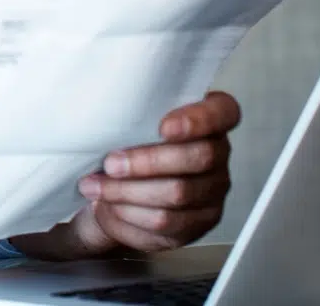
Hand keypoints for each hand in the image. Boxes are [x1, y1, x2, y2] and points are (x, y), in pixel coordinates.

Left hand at [13, 91, 239, 260]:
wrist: (114, 192)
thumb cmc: (124, 146)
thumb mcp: (127, 121)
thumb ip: (131, 108)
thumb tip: (102, 97)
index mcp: (208, 118)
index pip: (224, 112)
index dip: (198, 119)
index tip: (163, 127)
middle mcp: (218, 154)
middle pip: (199, 157)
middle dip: (147, 161)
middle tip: (110, 163)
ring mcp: (212, 191)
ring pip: (178, 193)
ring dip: (129, 191)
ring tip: (96, 186)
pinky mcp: (198, 223)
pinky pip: (167, 222)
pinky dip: (132, 213)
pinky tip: (111, 205)